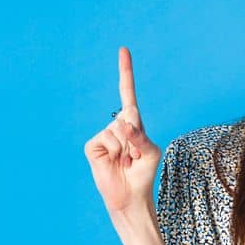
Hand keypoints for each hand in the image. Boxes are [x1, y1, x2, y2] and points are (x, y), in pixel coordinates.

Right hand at [85, 46, 162, 214]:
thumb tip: (123, 124)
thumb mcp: (151, 152)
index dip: (125, 72)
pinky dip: (115, 152)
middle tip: (135, 156)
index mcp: (134, 122)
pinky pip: (107, 140)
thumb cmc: (143, 173)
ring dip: (128, 149)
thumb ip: (140, 136)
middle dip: (138, 138)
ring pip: (119, 131)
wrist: (129, 195)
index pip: (128, 94)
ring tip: (126, 161)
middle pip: (131, 117)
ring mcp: (103, 134)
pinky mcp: (92, 145)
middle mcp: (117, 124)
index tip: (123, 50)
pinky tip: (114, 162)